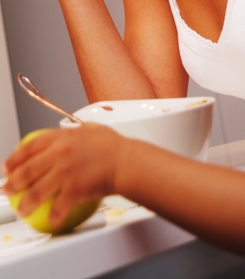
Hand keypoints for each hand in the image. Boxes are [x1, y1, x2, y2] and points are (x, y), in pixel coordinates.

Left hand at [2, 125, 121, 228]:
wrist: (126, 161)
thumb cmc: (114, 146)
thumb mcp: (93, 129)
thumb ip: (79, 131)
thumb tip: (72, 132)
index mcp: (62, 137)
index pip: (30, 146)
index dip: (15, 157)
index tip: (8, 166)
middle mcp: (60, 154)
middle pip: (28, 171)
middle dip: (12, 183)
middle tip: (6, 190)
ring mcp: (65, 172)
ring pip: (37, 192)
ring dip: (25, 204)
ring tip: (21, 210)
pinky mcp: (73, 190)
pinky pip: (59, 207)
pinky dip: (54, 216)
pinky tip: (52, 220)